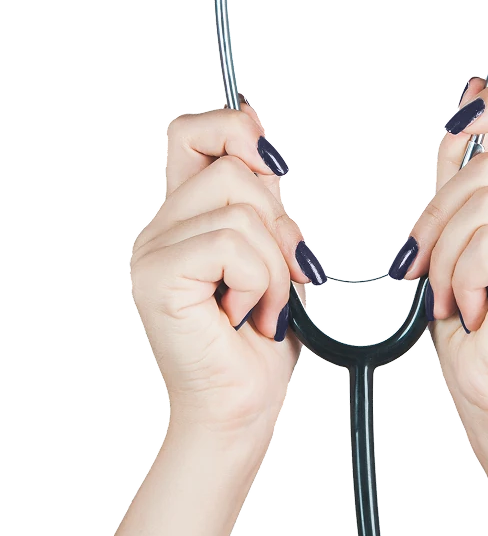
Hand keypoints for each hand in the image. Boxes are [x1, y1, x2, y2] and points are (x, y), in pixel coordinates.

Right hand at [130, 100, 327, 437]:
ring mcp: (153, 253)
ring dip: (275, 266)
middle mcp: (160, 230)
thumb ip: (265, 209)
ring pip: (240, 210)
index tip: (271, 163)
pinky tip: (248, 315)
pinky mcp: (158, 277)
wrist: (240, 406)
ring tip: (264, 306)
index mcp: (185, 218)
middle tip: (286, 275)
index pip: (190, 135)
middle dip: (281, 223)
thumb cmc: (258, 340)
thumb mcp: (275, 258)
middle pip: (231, 170)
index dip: (233, 129)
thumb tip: (266, 157)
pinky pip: (232, 245)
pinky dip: (261, 282)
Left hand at [394, 80, 487, 424]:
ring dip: (446, 257)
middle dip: (434, 218)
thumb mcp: (454, 235)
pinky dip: (462, 276)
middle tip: (422, 266)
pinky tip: (474, 308)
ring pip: (481, 203)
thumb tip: (466, 100)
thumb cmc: (473, 323)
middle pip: (487, 168)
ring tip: (452, 297)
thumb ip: (460, 176)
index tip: (462, 117)